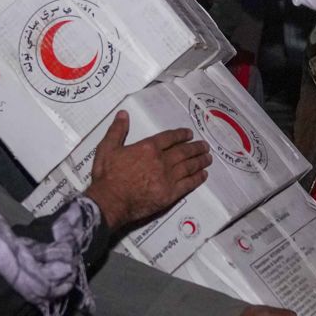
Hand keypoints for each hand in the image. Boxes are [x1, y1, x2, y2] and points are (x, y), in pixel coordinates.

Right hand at [83, 112, 210, 229]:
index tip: (189, 134)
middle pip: (183, 152)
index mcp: (148, 147)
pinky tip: (203, 175)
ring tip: (208, 158)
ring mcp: (168, 178)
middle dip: (196, 148)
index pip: (169, 138)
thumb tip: (123, 114)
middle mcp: (161, 160)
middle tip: (204, 146)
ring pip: (189, 167)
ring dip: (200, 161)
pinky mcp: (170, 194)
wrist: (110, 201)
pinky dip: (197, 178)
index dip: (181, 135)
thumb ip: (117, 131)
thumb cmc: (107, 175)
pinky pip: (188, 184)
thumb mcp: (107, 148)